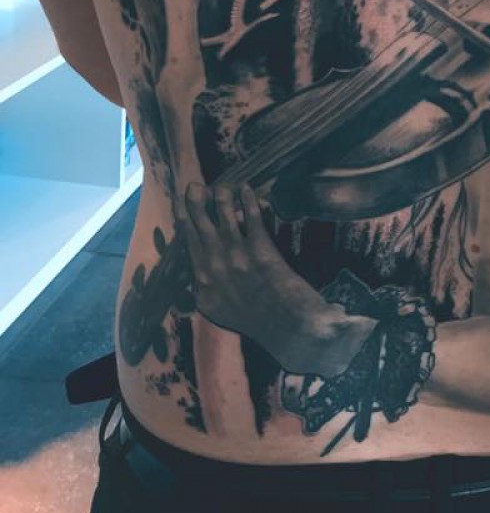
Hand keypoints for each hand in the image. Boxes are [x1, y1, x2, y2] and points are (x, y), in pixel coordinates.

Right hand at [183, 182, 325, 358]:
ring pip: (224, 218)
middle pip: (201, 227)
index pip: (188, 244)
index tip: (180, 206)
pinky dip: (248, 200)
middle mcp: (213, 268)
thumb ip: (206, 289)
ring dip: (221, 197)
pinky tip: (245, 188)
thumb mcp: (219, 310)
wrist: (287, 328)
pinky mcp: (260, 250)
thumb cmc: (256, 321)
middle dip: (195, 204)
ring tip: (220, 184)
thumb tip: (198, 268)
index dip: (184, 222)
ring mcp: (236, 257)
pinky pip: (251, 217)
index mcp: (202, 284)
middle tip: (192, 185)